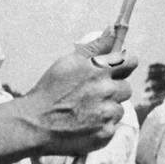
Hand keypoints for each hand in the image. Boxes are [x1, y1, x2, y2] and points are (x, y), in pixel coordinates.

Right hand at [19, 28, 134, 157]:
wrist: (35, 124)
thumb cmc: (49, 92)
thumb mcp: (68, 63)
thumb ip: (94, 48)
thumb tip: (112, 30)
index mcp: (97, 69)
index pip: (129, 62)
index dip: (126, 65)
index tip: (121, 70)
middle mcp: (105, 89)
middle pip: (126, 88)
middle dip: (113, 91)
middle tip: (94, 96)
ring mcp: (107, 113)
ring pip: (119, 109)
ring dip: (107, 110)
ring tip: (84, 113)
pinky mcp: (106, 133)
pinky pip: (112, 127)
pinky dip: (101, 127)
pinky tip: (84, 126)